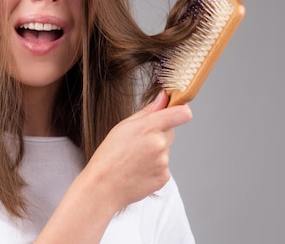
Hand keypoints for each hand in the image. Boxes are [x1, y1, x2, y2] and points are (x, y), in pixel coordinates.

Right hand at [83, 91, 191, 209]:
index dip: (181, 110)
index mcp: (149, 127)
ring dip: (155, 152)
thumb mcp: (123, 126)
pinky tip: (138, 170)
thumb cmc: (109, 155)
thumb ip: (148, 111)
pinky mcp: (164, 177)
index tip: (176, 110)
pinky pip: (163, 166)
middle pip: (171, 132)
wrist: (103, 186)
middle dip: (159, 133)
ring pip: (165, 150)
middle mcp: (159, 144)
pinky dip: (153, 167)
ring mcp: (163, 162)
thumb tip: (163, 97)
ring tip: (134, 159)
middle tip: (138, 142)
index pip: (181, 113)